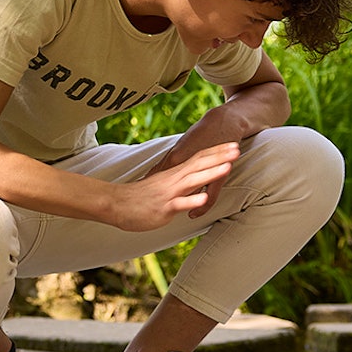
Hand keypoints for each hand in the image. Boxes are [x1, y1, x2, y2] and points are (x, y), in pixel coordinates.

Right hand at [109, 141, 240, 230]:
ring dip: (210, 173)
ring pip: (193, 180)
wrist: (114, 203)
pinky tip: (204, 200)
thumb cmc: (140, 197)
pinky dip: (191, 201)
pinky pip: (179, 203)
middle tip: (237, 147)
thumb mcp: (165, 186)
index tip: (233, 144)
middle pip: (199, 164)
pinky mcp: (163, 207)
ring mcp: (169, 192)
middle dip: (219, 157)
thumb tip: (195, 183)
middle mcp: (173, 179)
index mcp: (175, 173)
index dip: (216, 151)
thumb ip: (180, 183)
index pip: (199, 158)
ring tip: (228, 167)